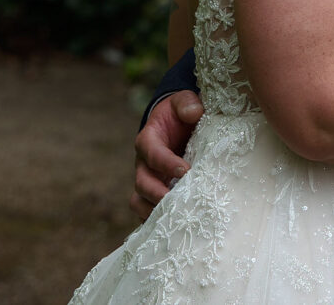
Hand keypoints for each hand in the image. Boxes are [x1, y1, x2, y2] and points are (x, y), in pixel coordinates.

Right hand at [130, 89, 202, 220]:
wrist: (177, 126)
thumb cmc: (180, 114)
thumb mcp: (183, 101)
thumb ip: (187, 103)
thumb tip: (194, 112)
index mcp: (148, 140)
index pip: (152, 153)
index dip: (166, 163)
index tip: (186, 171)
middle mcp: (143, 164)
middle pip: (142, 184)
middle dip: (158, 195)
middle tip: (180, 202)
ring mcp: (147, 182)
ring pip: (139, 203)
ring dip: (155, 213)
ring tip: (176, 221)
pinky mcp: (154, 196)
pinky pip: (147, 214)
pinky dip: (157, 224)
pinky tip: (176, 233)